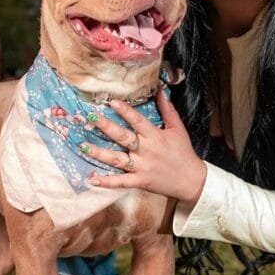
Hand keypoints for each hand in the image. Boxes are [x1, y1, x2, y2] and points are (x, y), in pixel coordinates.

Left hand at [84, 89, 205, 204]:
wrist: (191, 180)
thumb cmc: (183, 153)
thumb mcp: (178, 129)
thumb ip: (168, 110)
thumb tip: (161, 91)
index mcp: (155, 136)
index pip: (138, 121)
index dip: (126, 111)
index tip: (112, 102)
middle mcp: (146, 151)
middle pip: (123, 137)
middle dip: (106, 127)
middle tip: (91, 118)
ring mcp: (142, 167)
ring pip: (117, 159)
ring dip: (99, 153)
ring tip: (83, 146)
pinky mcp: (140, 181)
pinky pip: (121, 182)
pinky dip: (106, 182)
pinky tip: (91, 179)